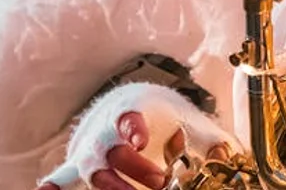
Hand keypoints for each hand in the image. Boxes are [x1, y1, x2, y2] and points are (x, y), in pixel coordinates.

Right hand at [38, 83, 237, 189]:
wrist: (131, 104)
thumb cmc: (163, 116)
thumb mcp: (189, 122)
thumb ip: (211, 141)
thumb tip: (230, 156)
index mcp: (133, 112)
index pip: (129, 118)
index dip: (132, 128)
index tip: (139, 139)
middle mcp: (107, 131)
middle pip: (112, 153)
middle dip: (133, 172)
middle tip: (159, 182)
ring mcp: (90, 150)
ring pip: (92, 172)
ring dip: (112, 188)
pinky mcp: (78, 167)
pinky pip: (62, 177)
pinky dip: (54, 185)